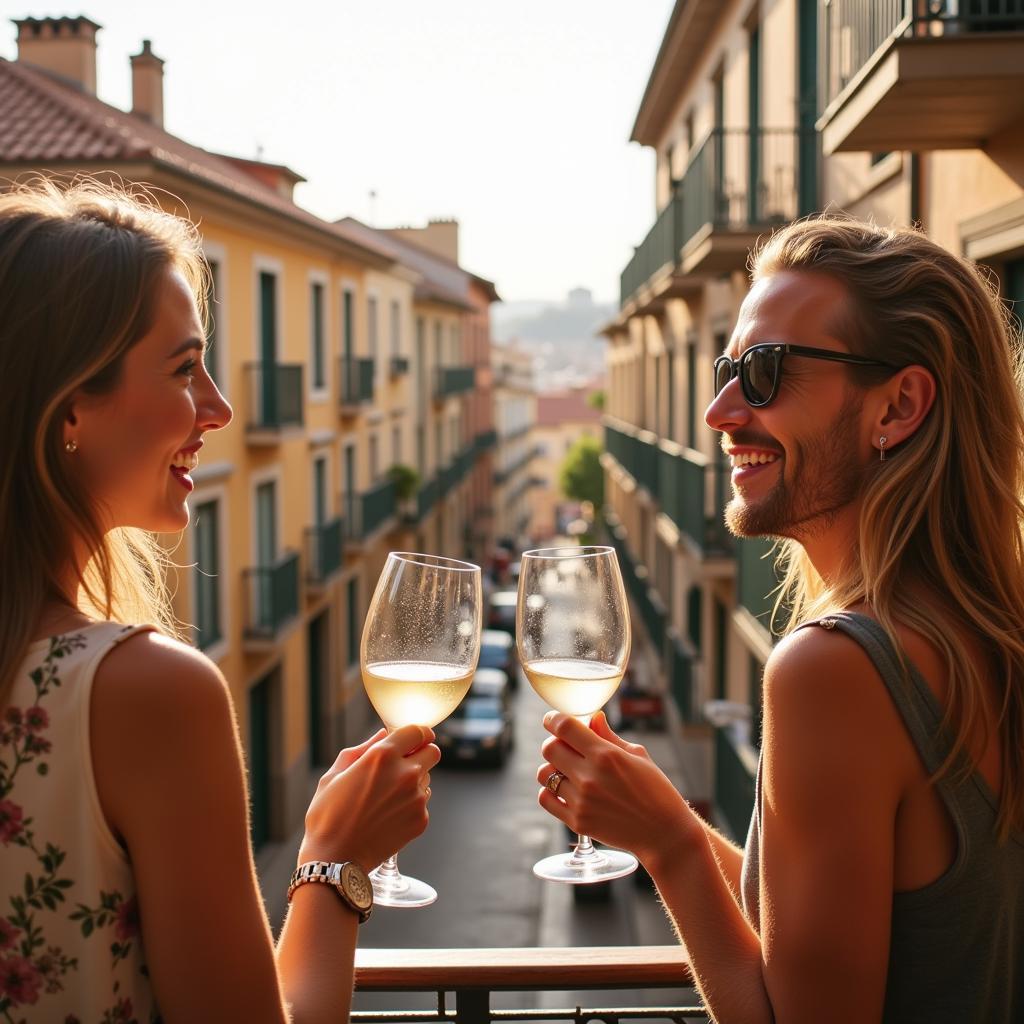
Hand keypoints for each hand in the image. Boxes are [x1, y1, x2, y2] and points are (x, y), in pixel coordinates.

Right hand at [300, 725, 439, 869]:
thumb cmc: (328, 815)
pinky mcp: (421, 819)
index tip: (414, 739)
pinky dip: (411, 804)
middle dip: (421, 754)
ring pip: (427, 778)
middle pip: (433, 752)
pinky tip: (388, 815)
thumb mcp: (335, 774)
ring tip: (386, 797)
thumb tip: (384, 734)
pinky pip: (423, 802)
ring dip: (414, 780)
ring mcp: (416, 798)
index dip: (417, 733)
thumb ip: (363, 748)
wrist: (335, 859)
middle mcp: (406, 773)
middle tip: (403, 766)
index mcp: (383, 755)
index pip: (418, 731)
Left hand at [537, 711, 698, 869]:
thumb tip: (593, 717)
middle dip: (555, 742)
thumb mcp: (638, 755)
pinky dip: (550, 791)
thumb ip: (609, 736)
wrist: (664, 833)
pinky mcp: (577, 822)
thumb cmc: (656, 790)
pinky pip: (545, 799)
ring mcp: (581, 801)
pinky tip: (564, 789)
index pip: (565, 727)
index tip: (552, 719)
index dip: (553, 718)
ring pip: (544, 773)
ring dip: (552, 768)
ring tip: (567, 771)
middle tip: (565, 747)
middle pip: (550, 748)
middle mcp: (590, 777)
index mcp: (606, 755)